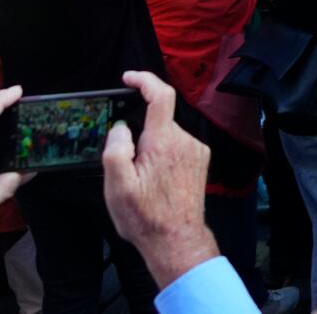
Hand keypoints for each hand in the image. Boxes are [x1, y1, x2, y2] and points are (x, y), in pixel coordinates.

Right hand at [101, 74, 218, 287]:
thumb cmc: (145, 217)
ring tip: (141, 181)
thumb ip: (116, 150)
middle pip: (159, 120)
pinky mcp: (200, 161)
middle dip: (139, 134)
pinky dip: (162, 155)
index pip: (160, 96)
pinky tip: (155, 182)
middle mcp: (185, 140)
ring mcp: (196, 150)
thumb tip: (121, 127)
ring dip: (150, 148)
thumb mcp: (118, 186)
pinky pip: (176, 147)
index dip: (144, 80)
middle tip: (126, 166)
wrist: (176, 239)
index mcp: (164, 141)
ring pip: (166, 135)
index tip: (128, 78)